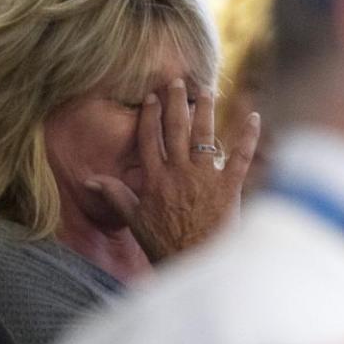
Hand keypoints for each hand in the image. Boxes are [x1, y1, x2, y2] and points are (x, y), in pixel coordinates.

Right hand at [85, 79, 259, 261]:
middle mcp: (178, 171)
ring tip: (205, 91)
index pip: (149, 138)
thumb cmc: (162, 243)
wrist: (193, 262)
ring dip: (205, 110)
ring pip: (205, 135)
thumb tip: (90, 179)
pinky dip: (247, 135)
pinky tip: (253, 116)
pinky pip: (240, 156)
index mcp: (154, 178)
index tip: (152, 97)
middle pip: (176, 129)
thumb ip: (115, 194)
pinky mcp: (229, 186)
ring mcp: (204, 177)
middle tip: (177, 82)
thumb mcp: (134, 218)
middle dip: (176, 102)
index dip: (150, 115)